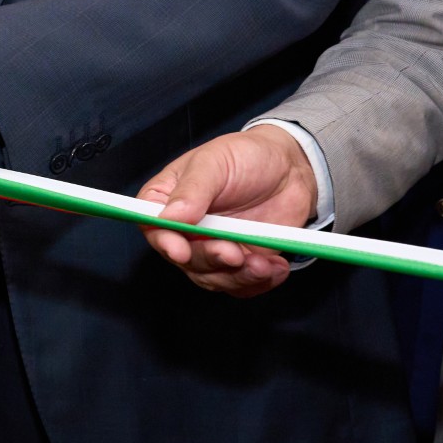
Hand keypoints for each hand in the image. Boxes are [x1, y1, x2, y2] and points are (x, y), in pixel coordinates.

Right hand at [137, 126, 319, 297]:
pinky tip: (275, 267)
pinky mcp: (240, 263)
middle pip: (184, 260)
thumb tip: (169, 216)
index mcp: (167, 201)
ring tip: (263, 264)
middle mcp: (185, 231)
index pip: (153, 227)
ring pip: (213, 278)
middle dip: (211, 260)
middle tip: (235, 254)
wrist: (289, 167)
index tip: (181, 251)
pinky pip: (242, 286)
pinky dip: (259, 282)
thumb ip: (192, 189)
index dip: (165, 242)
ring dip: (237, 277)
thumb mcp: (214, 162)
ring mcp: (212, 249)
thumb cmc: (245, 155)